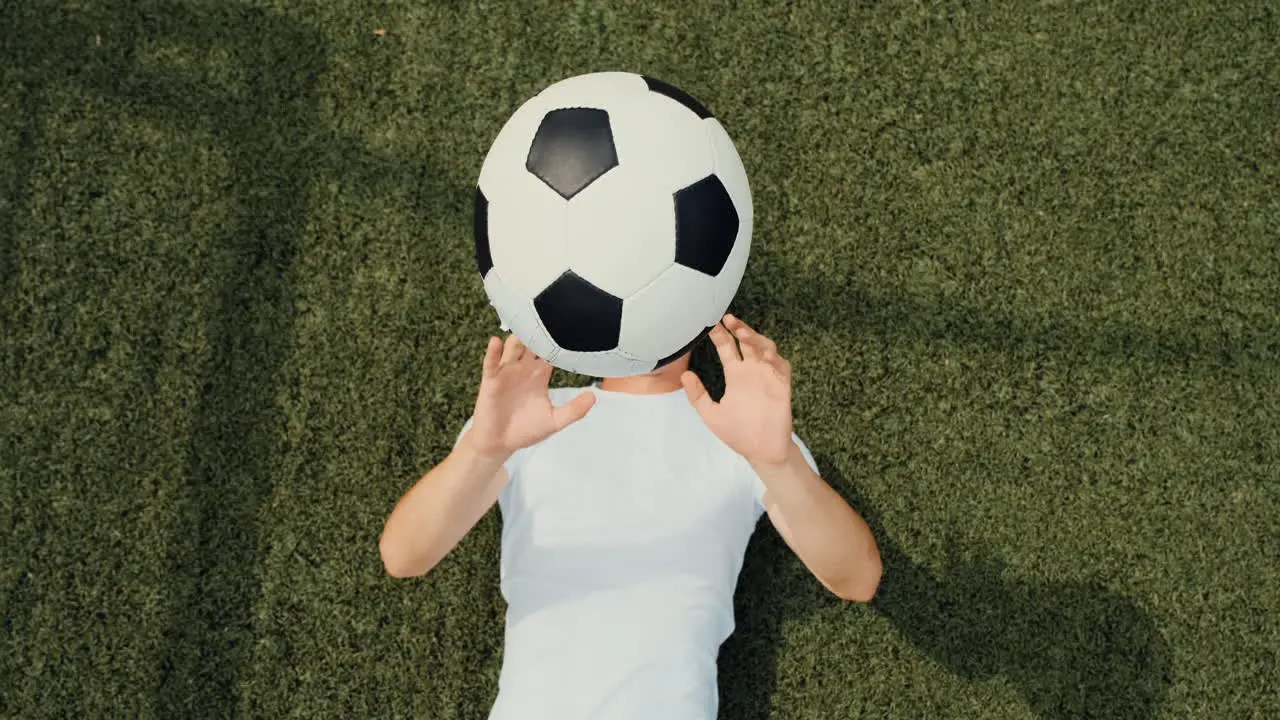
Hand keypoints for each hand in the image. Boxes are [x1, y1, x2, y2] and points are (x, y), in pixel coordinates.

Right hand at [464, 334, 595, 458]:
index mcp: (540, 374)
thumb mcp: (554, 421)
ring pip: (512, 347)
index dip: (559, 342)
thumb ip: (574, 410)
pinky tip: (496, 342)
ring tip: (525, 330)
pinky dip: (493, 351)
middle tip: (548, 322)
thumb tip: (593, 396)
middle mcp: (524, 369)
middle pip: (531, 343)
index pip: (551, 351)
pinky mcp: (491, 380)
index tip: (569, 330)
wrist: (500, 443)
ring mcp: (507, 372)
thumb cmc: (526, 430)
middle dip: (538, 333)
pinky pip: (491, 362)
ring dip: (518, 338)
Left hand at [680, 314, 793, 466]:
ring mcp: (768, 376)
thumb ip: (698, 395)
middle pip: (746, 342)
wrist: (761, 451)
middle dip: (738, 328)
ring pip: (765, 347)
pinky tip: (763, 354)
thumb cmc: (737, 433)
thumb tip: (684, 374)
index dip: (720, 335)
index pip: (727, 348)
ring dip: (755, 338)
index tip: (711, 323)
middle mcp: (752, 372)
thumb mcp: (711, 414)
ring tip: (742, 332)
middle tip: (728, 319)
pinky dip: (773, 357)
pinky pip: (781, 365)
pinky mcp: (781, 385)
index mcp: (736, 376)